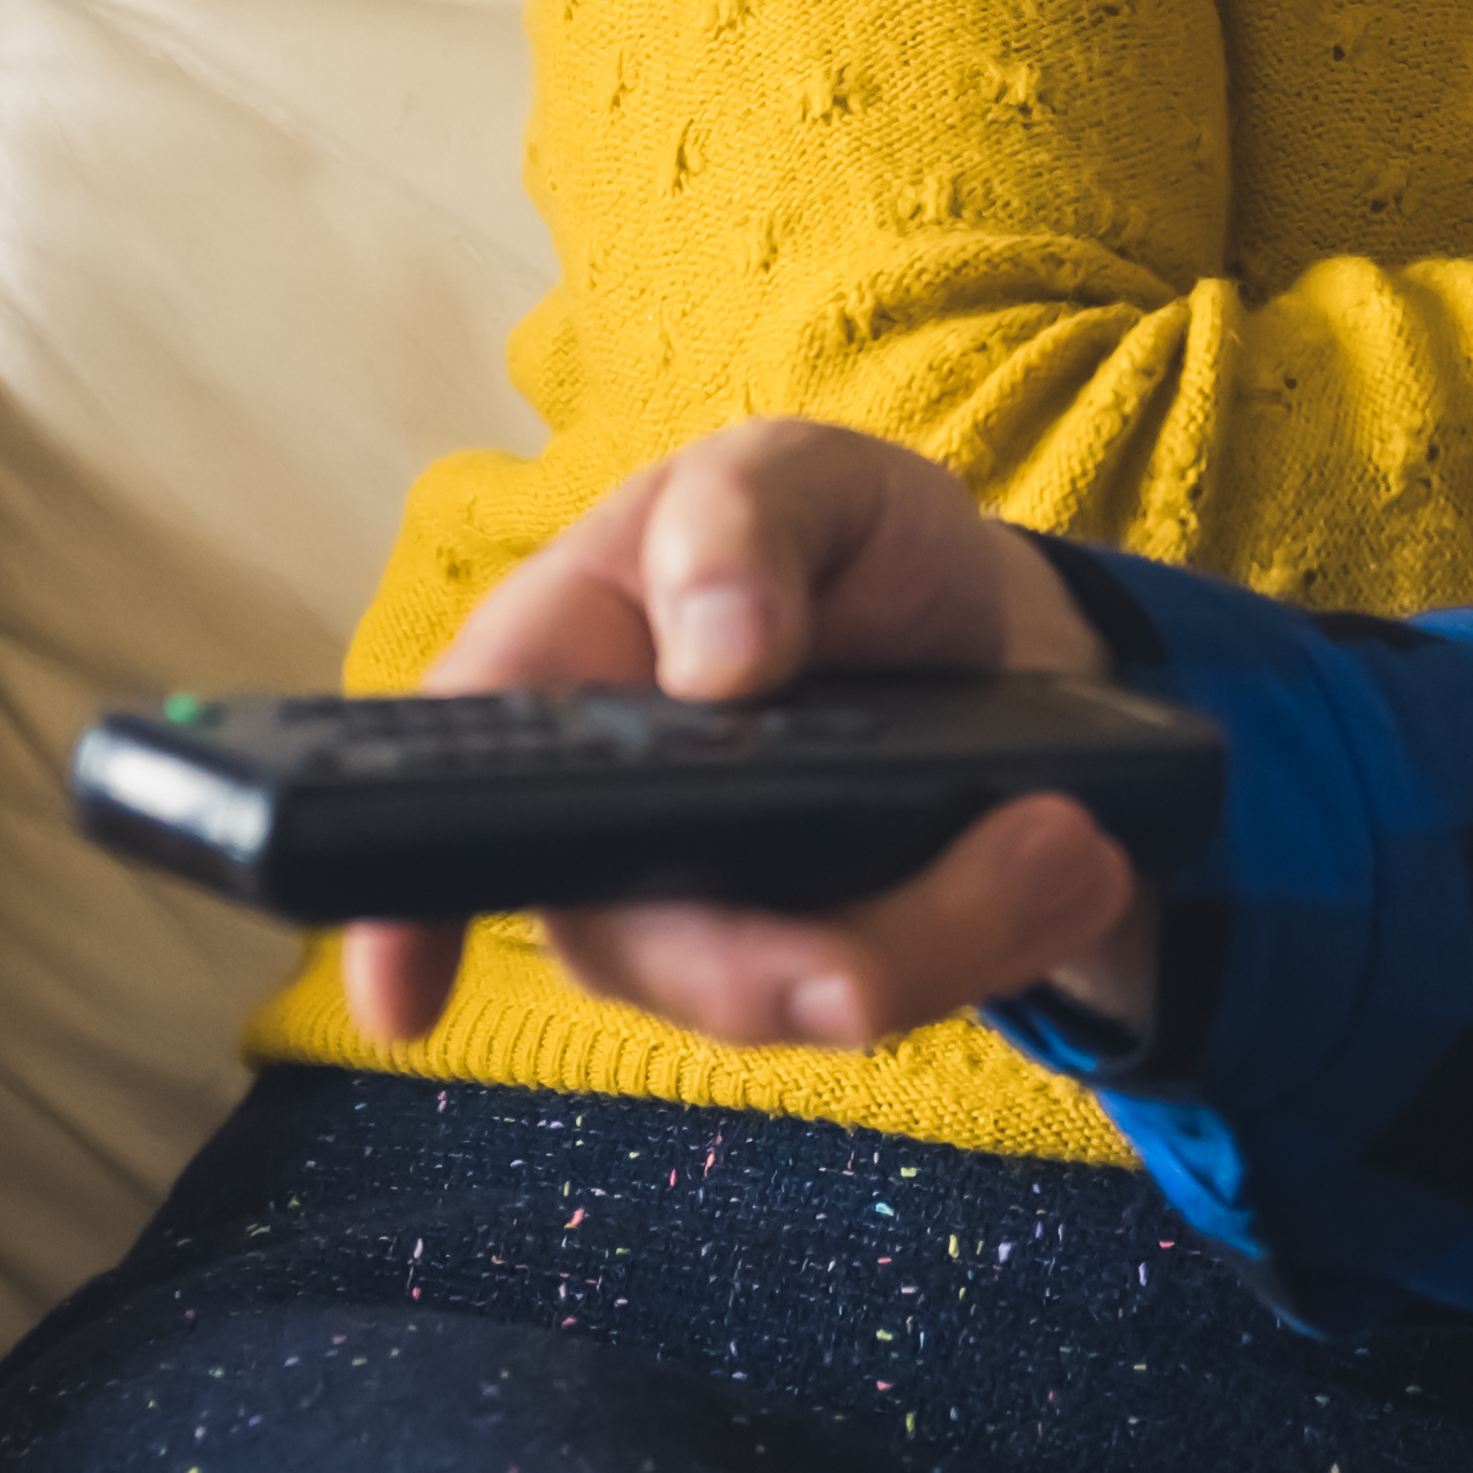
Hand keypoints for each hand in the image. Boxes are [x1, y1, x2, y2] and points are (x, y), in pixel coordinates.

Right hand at [333, 417, 1161, 1049]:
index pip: (437, 790)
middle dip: (792, 955)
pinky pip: (889, 997)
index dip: (398, 901)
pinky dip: (996, 940)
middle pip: (643, 941)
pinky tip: (1075, 864)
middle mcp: (604, 826)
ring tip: (1068, 844)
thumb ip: (746, 519)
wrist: (993, 632)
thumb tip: (713, 655)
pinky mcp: (826, 966)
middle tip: (962, 887)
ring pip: (787, 991)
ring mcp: (713, 915)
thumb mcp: (807, 474)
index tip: (402, 998)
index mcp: (554, 676)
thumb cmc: (843, 543)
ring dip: (946, 932)